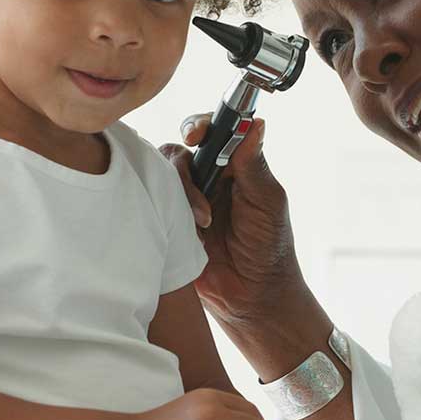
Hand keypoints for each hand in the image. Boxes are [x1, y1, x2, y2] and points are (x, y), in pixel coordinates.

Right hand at [160, 115, 308, 325]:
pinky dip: (163, 209)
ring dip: (182, 194)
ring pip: (162, 176)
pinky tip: (185, 230)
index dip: (200, 126)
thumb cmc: (269, 248)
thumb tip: (255, 123)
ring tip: (204, 222)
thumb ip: (254, 164)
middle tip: (199, 197)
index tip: (197, 135)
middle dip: (185, 166)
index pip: (213, 131)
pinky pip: (152, 204)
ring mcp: (184, 202)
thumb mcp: (267, 202)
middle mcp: (206, 179)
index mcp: (234, 166)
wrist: (253, 296)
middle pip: (180, 151)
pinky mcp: (169, 224)